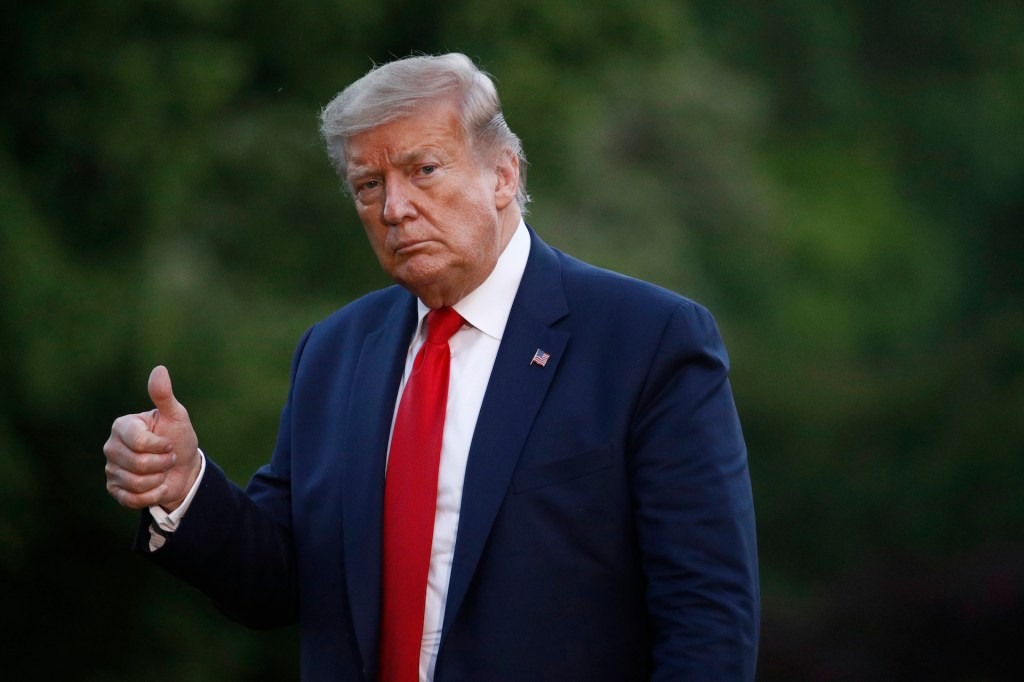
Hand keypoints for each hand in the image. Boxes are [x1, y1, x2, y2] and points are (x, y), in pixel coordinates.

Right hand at [104, 366, 201, 511]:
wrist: (183, 469)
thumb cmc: (178, 438)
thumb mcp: (176, 416)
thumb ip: (164, 395)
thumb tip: (159, 369)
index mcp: (122, 426)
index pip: (139, 442)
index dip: (161, 446)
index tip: (169, 442)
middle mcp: (111, 447)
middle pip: (138, 464)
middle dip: (163, 464)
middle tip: (169, 458)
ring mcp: (111, 469)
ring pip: (137, 483)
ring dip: (159, 479)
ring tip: (162, 471)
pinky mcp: (115, 489)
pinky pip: (133, 499)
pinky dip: (153, 495)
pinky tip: (158, 486)